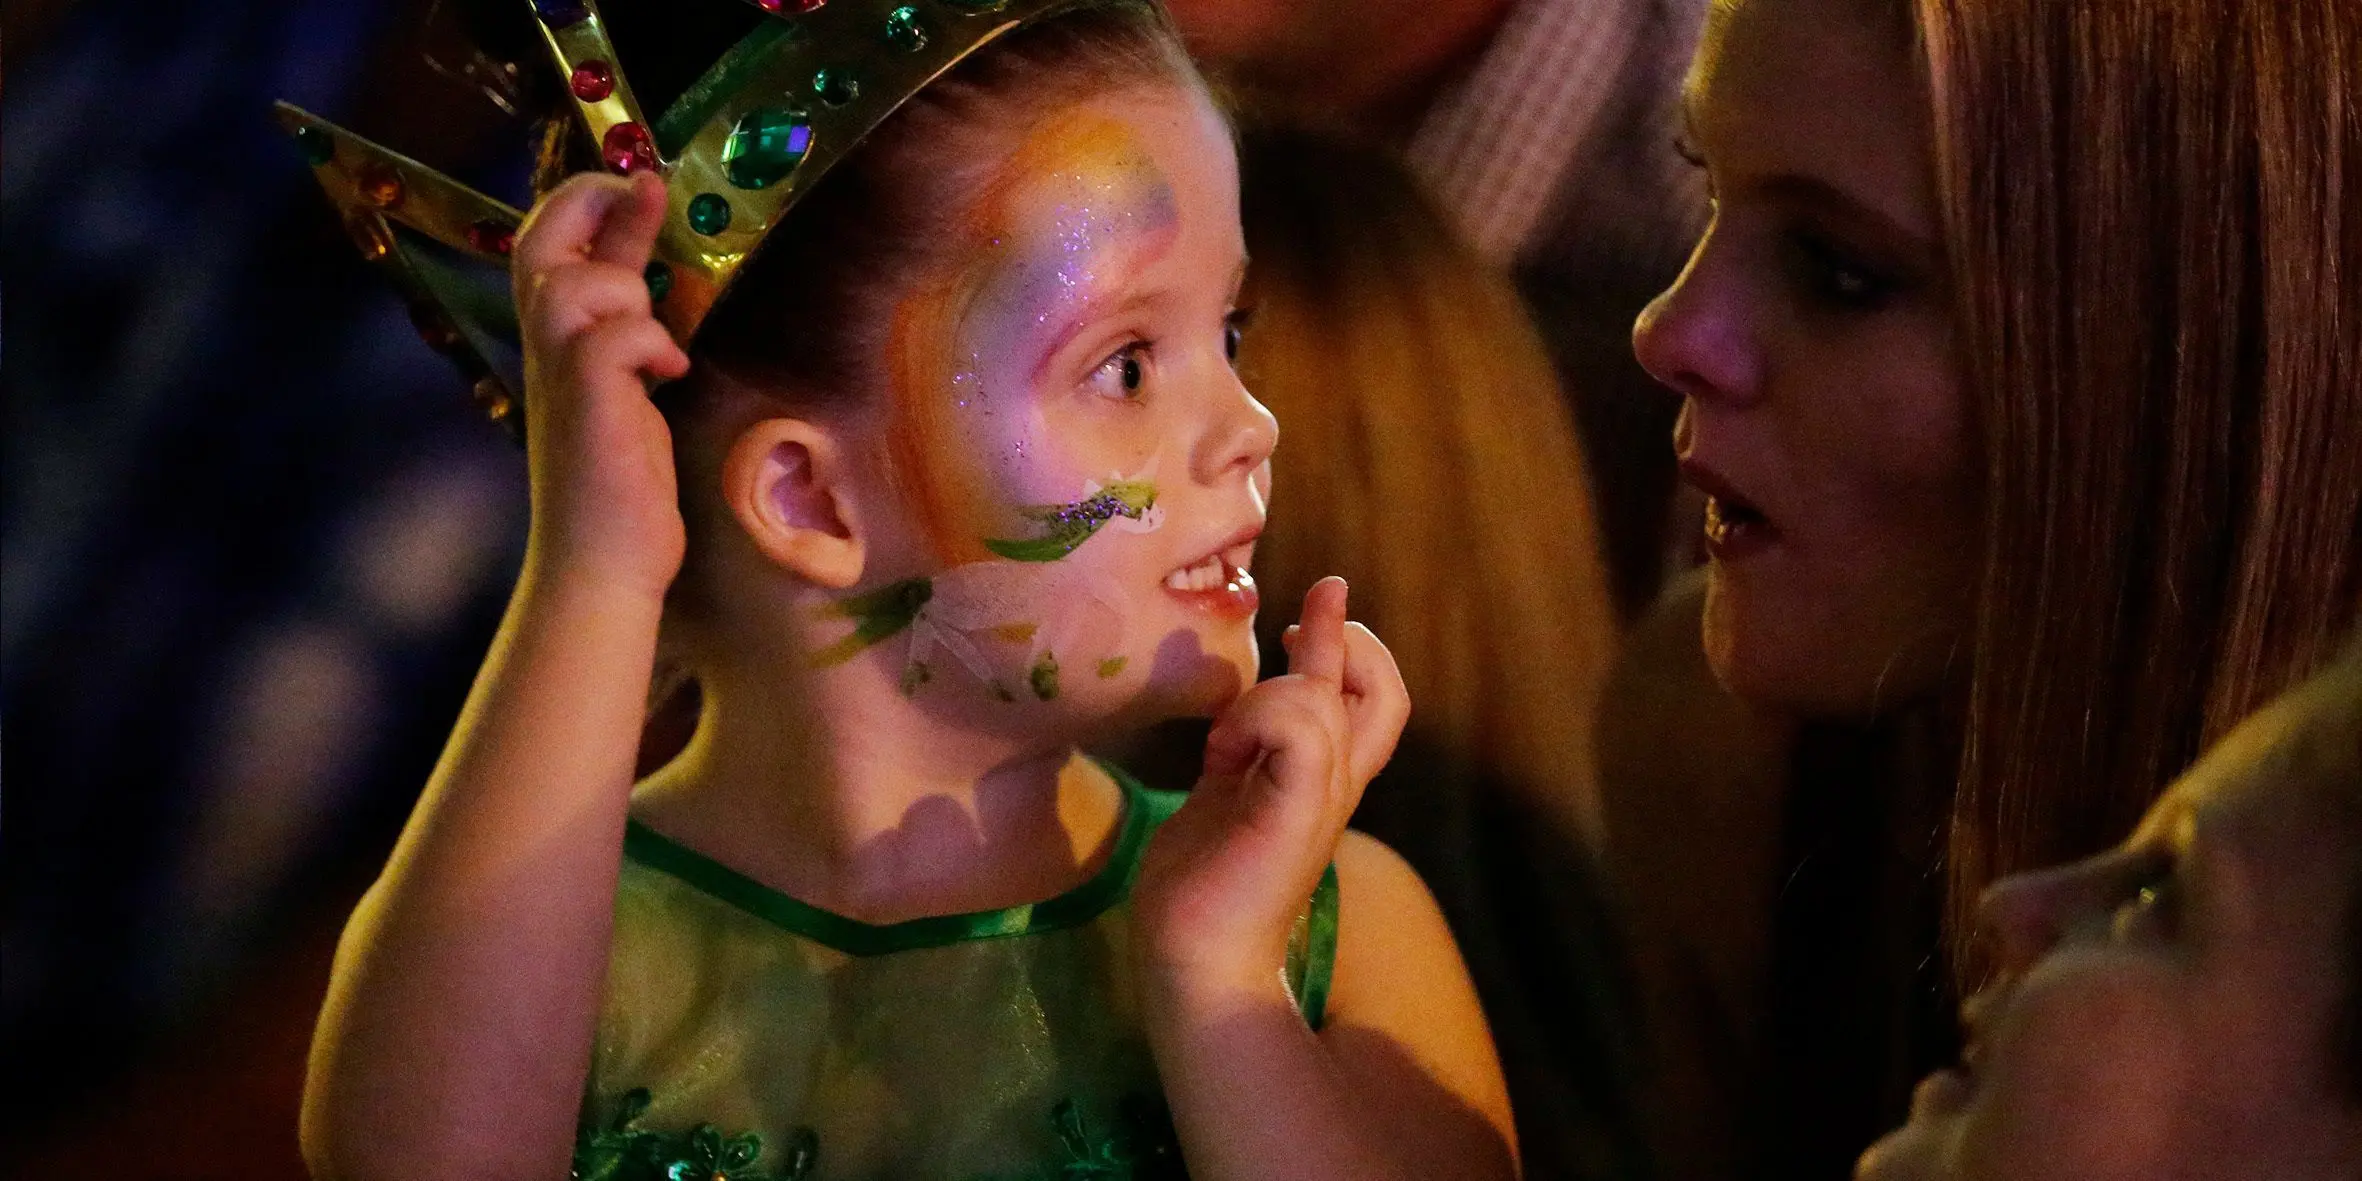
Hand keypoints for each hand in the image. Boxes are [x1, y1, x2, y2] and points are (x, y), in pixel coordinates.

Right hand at [512, 170, 691, 598]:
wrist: (604, 565)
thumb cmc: (621, 489)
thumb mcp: (630, 394)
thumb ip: (633, 339)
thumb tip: (652, 299)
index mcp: (554, 348)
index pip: (546, 252)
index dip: (585, 206)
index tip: (638, 183)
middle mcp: (545, 353)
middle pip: (539, 246)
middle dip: (588, 202)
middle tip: (644, 186)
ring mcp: (560, 377)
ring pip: (576, 285)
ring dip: (627, 288)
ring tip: (659, 339)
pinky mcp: (588, 404)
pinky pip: (613, 336)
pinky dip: (651, 340)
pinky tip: (670, 373)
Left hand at [1132, 577, 1408, 1007]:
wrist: (1196, 959)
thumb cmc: (1201, 885)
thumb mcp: (1227, 792)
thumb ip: (1245, 749)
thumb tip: (1238, 708)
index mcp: (1323, 782)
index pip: (1369, 701)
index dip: (1349, 648)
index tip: (1303, 619)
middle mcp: (1338, 786)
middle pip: (1385, 694)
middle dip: (1345, 640)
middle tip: (1310, 615)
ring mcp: (1324, 800)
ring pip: (1322, 697)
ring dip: (1263, 696)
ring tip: (1221, 743)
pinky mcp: (1297, 812)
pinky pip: (1301, 727)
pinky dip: (1259, 718)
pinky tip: (1223, 755)